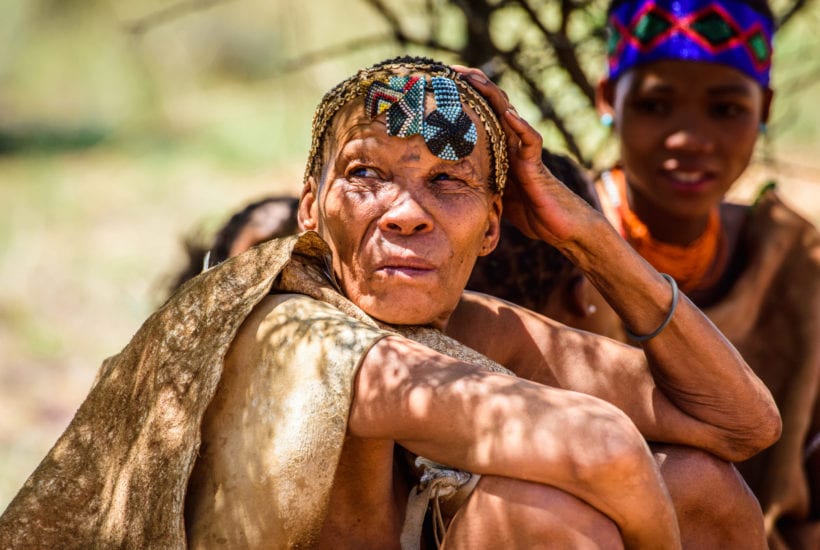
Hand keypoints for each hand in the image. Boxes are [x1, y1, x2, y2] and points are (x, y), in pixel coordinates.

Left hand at [452, 65, 601, 248]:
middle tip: (452, 70)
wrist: (560, 227)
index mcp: (499, 151)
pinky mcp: (538, 166)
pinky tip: (510, 115)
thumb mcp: (495, 197)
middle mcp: (512, 146)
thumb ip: (479, 184)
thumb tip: (447, 186)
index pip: (480, 117)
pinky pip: (531, 142)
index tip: (441, 85)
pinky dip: (521, 127)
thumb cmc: (531, 213)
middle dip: (474, 87)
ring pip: (510, 116)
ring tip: (476, 79)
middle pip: (493, 108)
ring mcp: (525, 154)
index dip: (463, 100)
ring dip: (493, 97)